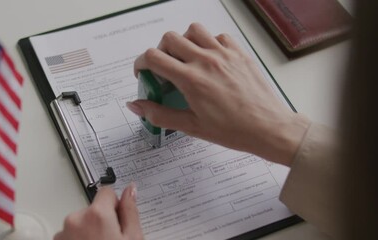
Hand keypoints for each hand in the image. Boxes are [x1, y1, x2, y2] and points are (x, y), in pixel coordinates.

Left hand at [54, 183, 142, 239]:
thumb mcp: (132, 238)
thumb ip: (130, 211)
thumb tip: (130, 190)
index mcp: (96, 214)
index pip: (107, 192)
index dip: (116, 205)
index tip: (119, 219)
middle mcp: (75, 220)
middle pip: (93, 208)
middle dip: (102, 220)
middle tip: (112, 238)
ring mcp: (63, 233)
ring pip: (81, 222)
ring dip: (89, 231)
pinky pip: (69, 234)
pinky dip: (78, 239)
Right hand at [127, 23, 309, 165]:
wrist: (269, 128)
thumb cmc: (233, 130)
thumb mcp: (192, 126)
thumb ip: (160, 114)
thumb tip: (136, 106)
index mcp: (191, 80)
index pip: (154, 57)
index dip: (141, 63)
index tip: (144, 72)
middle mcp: (206, 60)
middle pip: (169, 38)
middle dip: (160, 52)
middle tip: (165, 69)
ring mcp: (224, 53)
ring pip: (193, 30)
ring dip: (184, 41)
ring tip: (187, 60)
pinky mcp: (239, 53)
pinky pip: (218, 36)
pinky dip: (208, 42)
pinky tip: (210, 60)